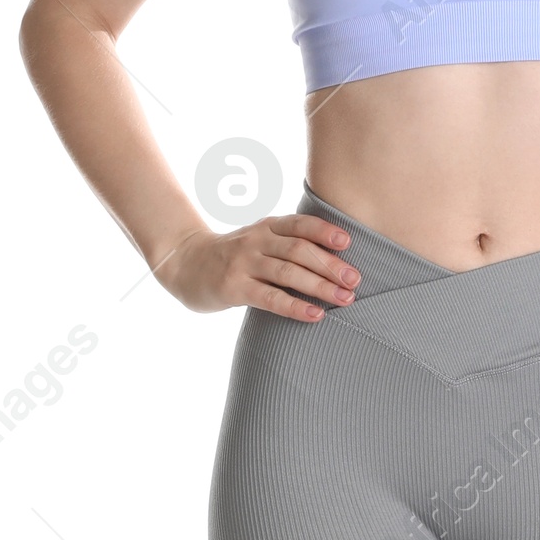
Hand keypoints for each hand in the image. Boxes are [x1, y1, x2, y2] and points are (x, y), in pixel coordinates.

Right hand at [155, 212, 360, 318]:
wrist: (183, 264)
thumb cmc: (231, 256)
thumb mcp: (257, 240)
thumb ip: (286, 244)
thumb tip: (335, 260)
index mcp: (266, 226)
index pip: (300, 224)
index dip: (325, 232)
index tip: (349, 243)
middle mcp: (255, 241)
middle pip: (299, 250)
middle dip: (331, 265)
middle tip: (356, 279)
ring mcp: (243, 264)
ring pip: (288, 273)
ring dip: (320, 286)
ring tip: (345, 298)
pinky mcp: (233, 288)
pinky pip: (270, 298)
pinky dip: (295, 306)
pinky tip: (315, 314)